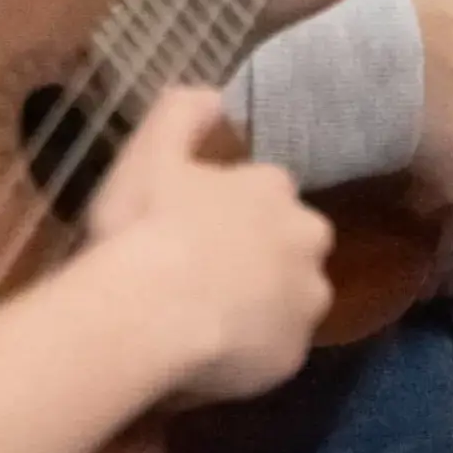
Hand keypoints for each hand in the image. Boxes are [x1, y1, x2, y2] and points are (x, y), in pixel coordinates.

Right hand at [85, 89, 333, 404]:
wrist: (147, 313)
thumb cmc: (146, 227)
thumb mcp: (150, 152)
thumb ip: (182, 113)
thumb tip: (214, 95)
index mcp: (273, 188)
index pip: (268, 195)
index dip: (233, 213)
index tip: (198, 229)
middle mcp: (305, 238)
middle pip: (294, 246)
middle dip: (264, 257)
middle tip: (208, 278)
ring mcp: (306, 301)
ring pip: (293, 301)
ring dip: (265, 307)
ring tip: (210, 322)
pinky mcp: (294, 356)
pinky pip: (275, 352)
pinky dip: (252, 354)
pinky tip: (210, 358)